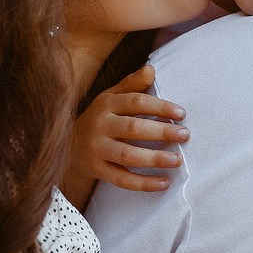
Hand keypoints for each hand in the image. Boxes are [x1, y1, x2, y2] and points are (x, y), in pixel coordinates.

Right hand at [69, 65, 188, 192]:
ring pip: (128, 156)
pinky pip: (122, 179)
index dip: (159, 107)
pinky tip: (164, 182)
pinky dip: (143, 183)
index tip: (181, 114)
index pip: (136, 102)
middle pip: (133, 129)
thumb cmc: (99, 117)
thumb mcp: (111, 96)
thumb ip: (132, 84)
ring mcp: (97, 149)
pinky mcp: (97, 170)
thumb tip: (151, 69)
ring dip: (154, 158)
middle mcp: (100, 126)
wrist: (67, 144)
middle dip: (161, 132)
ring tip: (178, 160)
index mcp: (106, 104)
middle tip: (185, 135)